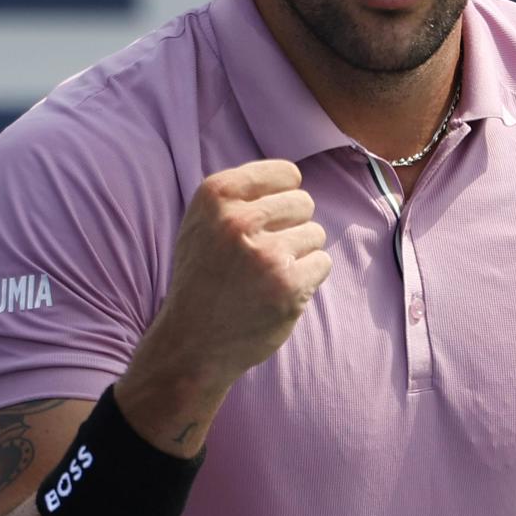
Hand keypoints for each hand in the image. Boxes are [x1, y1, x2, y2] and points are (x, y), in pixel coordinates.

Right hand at [159, 160, 331, 387]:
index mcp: (215, 194)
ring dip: (300, 254)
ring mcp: (265, 254)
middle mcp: (238, 219)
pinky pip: (322, 262)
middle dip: (292, 227)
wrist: (193, 342)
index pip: (285, 173)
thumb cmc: (203, 278)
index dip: (283, 197)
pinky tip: (278, 291)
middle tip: (263, 255)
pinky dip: (308, 278)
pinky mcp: (288, 285)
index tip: (267, 220)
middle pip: (304, 202)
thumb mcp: (203, 222)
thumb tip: (293, 178)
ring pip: (316, 233)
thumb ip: (242, 196)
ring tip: (268, 275)